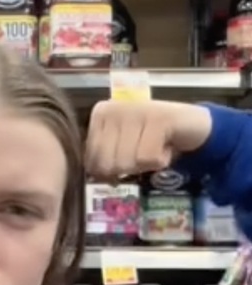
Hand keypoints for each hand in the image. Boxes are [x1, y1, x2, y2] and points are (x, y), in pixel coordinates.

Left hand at [85, 99, 212, 179]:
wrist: (192, 125)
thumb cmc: (151, 140)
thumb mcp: (120, 148)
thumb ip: (102, 159)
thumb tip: (94, 176)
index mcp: (100, 114)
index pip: (91, 161)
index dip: (111, 171)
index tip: (128, 157)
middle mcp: (114, 108)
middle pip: (108, 164)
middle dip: (129, 168)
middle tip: (144, 153)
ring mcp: (136, 110)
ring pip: (127, 162)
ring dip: (145, 165)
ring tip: (155, 146)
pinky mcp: (159, 118)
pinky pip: (148, 158)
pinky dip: (160, 161)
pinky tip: (166, 145)